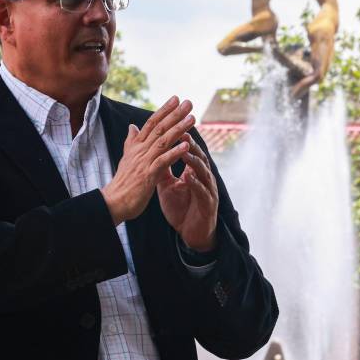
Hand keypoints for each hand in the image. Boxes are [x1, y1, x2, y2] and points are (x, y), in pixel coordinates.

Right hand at [101, 97, 194, 224]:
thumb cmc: (123, 182)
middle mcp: (140, 150)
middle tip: (189, 102)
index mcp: (136, 146)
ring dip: (179, 129)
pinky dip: (175, 152)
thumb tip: (132, 126)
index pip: (151, 123)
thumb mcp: (127, 158)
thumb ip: (131, 141)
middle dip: (175, 114)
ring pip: (163, 141)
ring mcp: (144, 162)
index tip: (176, 99)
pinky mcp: (148, 175)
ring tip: (192, 119)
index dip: (164, 110)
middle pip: (159, 128)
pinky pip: (163, 161)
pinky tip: (187, 145)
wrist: (114, 202)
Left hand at [157, 133, 218, 252]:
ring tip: (185, 151)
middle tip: (183, 131)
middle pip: (199, 157)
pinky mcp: (208, 204)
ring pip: (203, 171)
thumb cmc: (181, 207)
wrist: (190, 232)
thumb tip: (151, 151)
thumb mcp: (167, 185)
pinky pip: (202, 191)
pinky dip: (195, 183)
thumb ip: (162, 168)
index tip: (174, 127)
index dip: (183, 140)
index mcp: (194, 172)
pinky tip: (188, 177)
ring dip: (194, 161)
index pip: (190, 151)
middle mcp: (204, 178)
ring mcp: (208, 190)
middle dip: (192, 145)